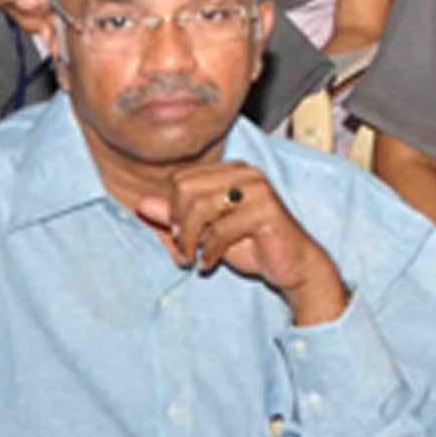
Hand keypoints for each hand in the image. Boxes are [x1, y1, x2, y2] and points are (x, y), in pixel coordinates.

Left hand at [135, 161, 348, 325]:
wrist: (293, 265)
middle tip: (184, 249)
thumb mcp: (207, 231)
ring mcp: (258, 190)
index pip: (180, 179)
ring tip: (193, 258)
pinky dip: (210, 252)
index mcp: (231, 171)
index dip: (171, 210)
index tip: (178, 236)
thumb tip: (143, 203)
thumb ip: (177, 216)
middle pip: (185, 188)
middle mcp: (245, 173)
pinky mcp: (266, 211)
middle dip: (177, 224)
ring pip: (199, 207)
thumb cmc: (252, 244)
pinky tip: (210, 264)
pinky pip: (221, 229)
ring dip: (189, 240)